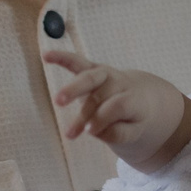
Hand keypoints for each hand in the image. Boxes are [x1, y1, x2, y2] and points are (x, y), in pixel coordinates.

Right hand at [43, 52, 190, 170]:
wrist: (144, 98)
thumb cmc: (135, 119)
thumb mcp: (135, 132)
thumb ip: (119, 134)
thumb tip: (93, 131)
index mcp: (134, 99)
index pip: (117, 106)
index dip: (103, 119)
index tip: (90, 132)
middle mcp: (120, 83)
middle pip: (103, 91)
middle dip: (87, 106)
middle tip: (77, 125)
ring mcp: (106, 75)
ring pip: (89, 77)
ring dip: (73, 89)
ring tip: (58, 102)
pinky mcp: (93, 70)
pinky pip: (77, 62)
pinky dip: (62, 58)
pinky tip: (46, 55)